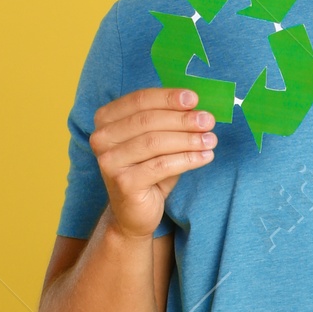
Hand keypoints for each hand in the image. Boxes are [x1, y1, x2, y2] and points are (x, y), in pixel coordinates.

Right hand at [89, 86, 215, 240]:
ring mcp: (109, 161)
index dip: (168, 97)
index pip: (139, 100)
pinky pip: (161, 166)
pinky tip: (205, 157)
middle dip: (182, 119)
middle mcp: (101, 138)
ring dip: (188, 139)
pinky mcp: (123, 183)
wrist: (133, 214)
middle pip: (148, 120)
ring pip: (155, 142)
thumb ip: (168, 123)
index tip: (194, 99)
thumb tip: (197, 107)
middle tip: (208, 120)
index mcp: (106, 120)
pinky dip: (187, 159)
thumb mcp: (156, 142)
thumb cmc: (147, 173)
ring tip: (210, 139)